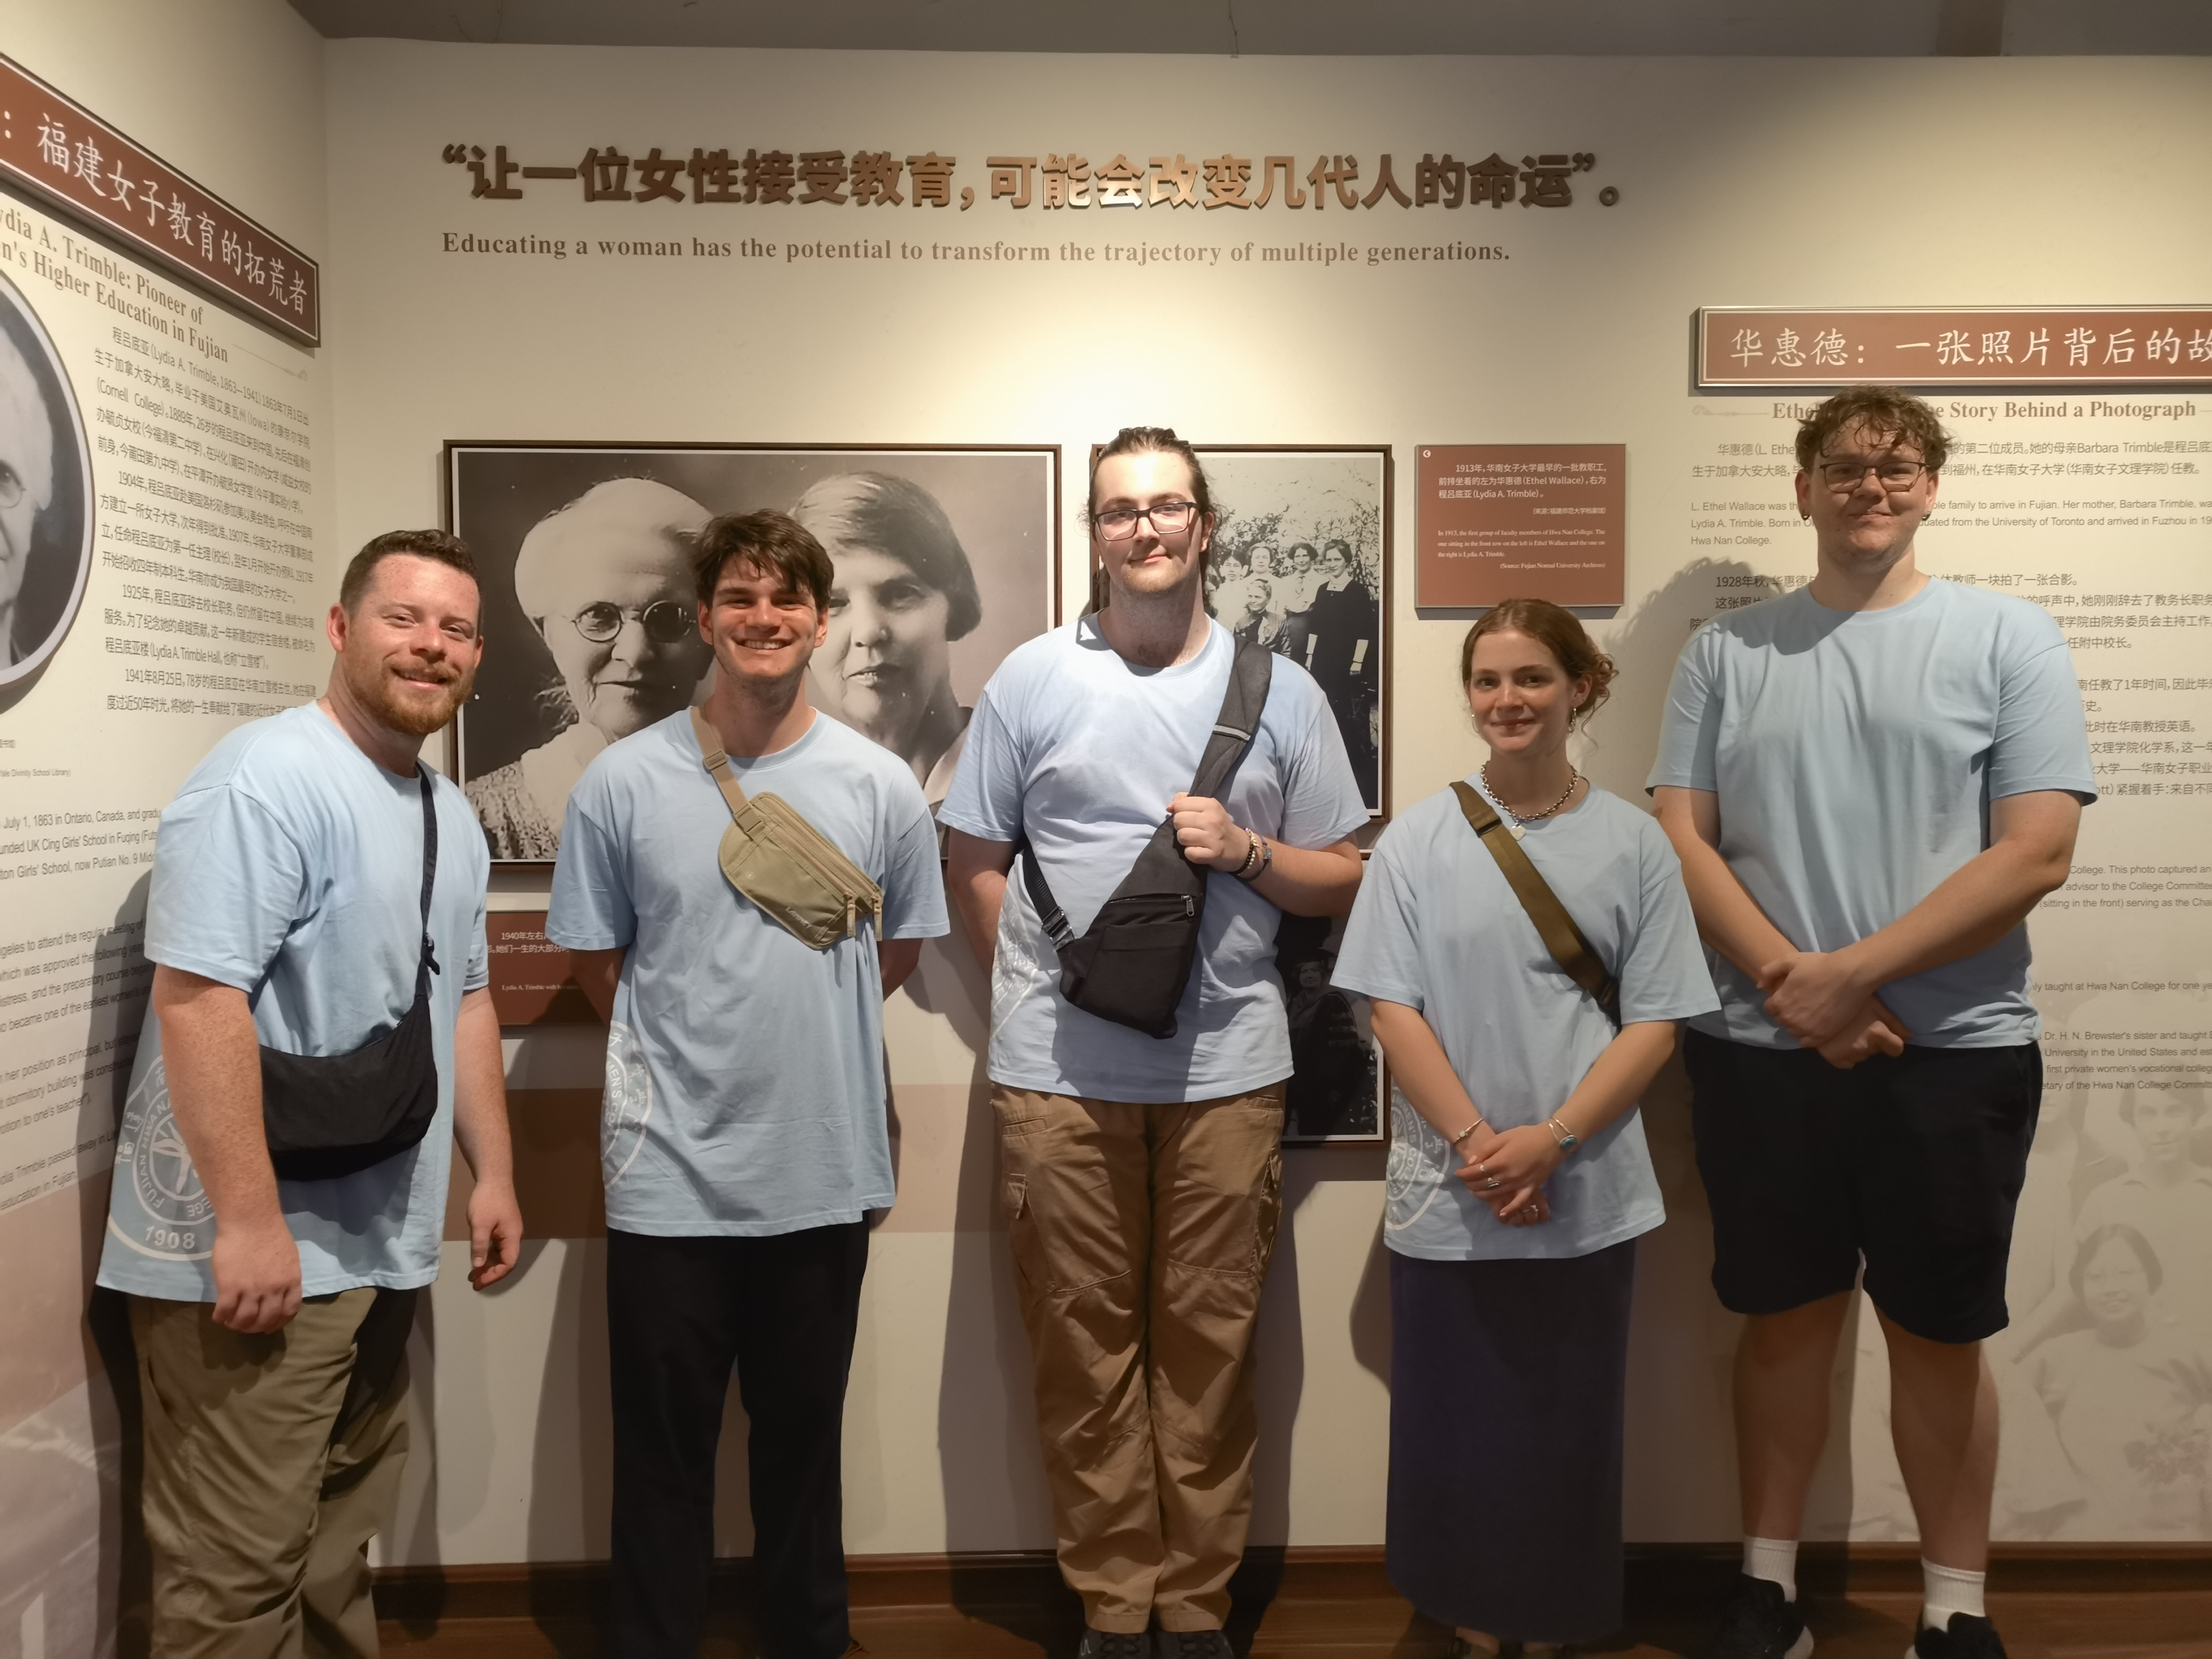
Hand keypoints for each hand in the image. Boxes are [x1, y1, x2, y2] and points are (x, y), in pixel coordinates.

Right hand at [211, 1214, 302, 1333]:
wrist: (250, 1220)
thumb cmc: (269, 1233)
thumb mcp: (288, 1258)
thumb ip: (284, 1277)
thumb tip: (278, 1292)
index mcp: (291, 1281)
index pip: (289, 1311)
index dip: (278, 1322)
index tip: (269, 1326)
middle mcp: (273, 1289)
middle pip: (265, 1319)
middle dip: (255, 1328)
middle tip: (246, 1326)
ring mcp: (251, 1289)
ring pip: (244, 1319)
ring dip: (237, 1325)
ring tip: (231, 1322)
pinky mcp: (229, 1286)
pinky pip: (225, 1311)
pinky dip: (221, 1317)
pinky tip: (218, 1316)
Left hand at [467, 1178, 524, 1289]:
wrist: (494, 1178)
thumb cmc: (487, 1201)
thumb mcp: (480, 1225)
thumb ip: (479, 1247)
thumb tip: (478, 1267)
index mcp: (512, 1237)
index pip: (508, 1264)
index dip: (494, 1275)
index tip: (479, 1282)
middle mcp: (513, 1236)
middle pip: (506, 1261)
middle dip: (491, 1273)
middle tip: (474, 1282)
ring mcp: (508, 1231)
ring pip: (501, 1254)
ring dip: (488, 1265)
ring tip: (473, 1274)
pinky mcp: (502, 1226)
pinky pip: (497, 1246)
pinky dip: (488, 1255)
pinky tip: (477, 1258)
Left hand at [1170, 792, 1247, 871]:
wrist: (1240, 848)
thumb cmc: (1219, 826)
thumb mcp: (1208, 808)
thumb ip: (1187, 801)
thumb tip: (1170, 806)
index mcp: (1210, 804)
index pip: (1180, 805)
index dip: (1179, 812)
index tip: (1188, 818)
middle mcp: (1212, 819)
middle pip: (1178, 820)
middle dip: (1181, 827)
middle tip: (1192, 830)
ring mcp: (1213, 837)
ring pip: (1182, 836)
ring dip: (1185, 841)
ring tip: (1195, 841)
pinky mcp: (1213, 854)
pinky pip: (1189, 853)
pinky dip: (1191, 854)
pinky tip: (1200, 851)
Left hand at [1458, 1124, 1563, 1223]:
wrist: (1551, 1141)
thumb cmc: (1526, 1136)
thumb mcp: (1502, 1137)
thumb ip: (1486, 1150)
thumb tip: (1472, 1163)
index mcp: (1500, 1161)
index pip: (1476, 1172)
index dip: (1464, 1174)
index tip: (1458, 1173)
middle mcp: (1508, 1175)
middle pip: (1484, 1185)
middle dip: (1471, 1184)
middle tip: (1465, 1182)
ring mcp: (1520, 1184)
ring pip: (1496, 1194)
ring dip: (1482, 1195)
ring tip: (1475, 1191)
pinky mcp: (1530, 1188)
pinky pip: (1519, 1202)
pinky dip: (1510, 1209)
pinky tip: (1501, 1213)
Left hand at [1757, 949, 1873, 1047]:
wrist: (1849, 975)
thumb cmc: (1819, 966)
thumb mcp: (1789, 960)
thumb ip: (1769, 972)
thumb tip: (1760, 987)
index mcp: (1779, 1002)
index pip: (1770, 1008)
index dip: (1778, 1001)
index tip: (1790, 995)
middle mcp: (1789, 1019)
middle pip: (1781, 1020)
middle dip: (1787, 1012)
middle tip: (1802, 1002)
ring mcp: (1805, 1030)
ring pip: (1793, 1031)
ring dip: (1798, 1024)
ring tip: (1810, 1013)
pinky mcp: (1821, 1036)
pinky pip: (1806, 1042)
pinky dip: (1808, 1035)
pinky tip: (1815, 1025)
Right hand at [1813, 996, 1909, 1069]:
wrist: (1820, 996)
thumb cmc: (1851, 996)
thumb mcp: (1876, 1005)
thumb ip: (1894, 1023)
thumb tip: (1909, 1037)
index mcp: (1876, 1033)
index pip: (1896, 1049)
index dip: (1893, 1042)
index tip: (1886, 1036)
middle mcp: (1863, 1046)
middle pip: (1876, 1051)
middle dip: (1873, 1042)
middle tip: (1861, 1027)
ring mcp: (1846, 1053)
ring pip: (1862, 1057)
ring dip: (1859, 1048)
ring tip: (1850, 1032)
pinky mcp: (1831, 1057)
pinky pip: (1846, 1064)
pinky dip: (1846, 1056)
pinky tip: (1842, 1042)